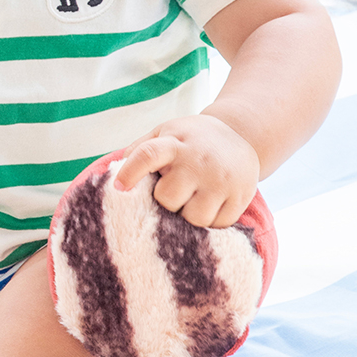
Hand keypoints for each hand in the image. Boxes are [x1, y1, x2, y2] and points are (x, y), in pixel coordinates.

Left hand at [113, 114, 259, 227]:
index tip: (119, 188)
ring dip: (188, 215)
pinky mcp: (241, 196)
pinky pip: (217, 225)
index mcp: (176, 143)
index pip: (149, 155)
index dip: (131, 172)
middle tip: (174, 189)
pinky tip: (210, 203)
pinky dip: (210, 221)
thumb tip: (115, 172)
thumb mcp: (165, 132)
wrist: (242, 133)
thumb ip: (140, 148)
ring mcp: (223, 180)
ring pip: (194, 218)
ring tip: (192, 198)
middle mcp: (200, 161)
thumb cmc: (191, 139)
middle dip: (165, 200)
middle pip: (168, 198)